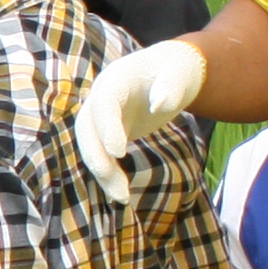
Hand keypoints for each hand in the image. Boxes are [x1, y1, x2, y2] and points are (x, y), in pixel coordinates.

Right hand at [73, 36, 210, 202]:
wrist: (168, 72)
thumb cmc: (176, 70)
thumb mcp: (180, 73)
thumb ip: (171, 86)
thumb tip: (160, 105)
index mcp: (116, 79)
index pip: (104, 103)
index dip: (107, 127)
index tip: (119, 153)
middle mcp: (101, 97)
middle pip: (87, 129)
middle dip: (98, 158)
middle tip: (118, 186)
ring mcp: (102, 116)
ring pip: (91, 146)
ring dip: (102, 172)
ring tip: (123, 197)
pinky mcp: (109, 131)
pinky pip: (102, 153)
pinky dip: (109, 173)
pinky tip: (121, 192)